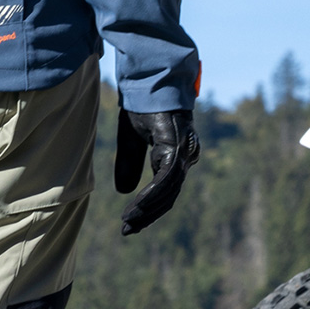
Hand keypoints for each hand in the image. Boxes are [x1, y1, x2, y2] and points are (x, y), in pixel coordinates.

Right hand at [114, 110, 199, 235]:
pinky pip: (165, 179)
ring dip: (147, 210)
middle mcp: (186, 155)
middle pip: (170, 196)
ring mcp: (184, 151)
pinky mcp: (176, 146)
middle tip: (127, 231)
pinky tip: (135, 207)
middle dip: (148, 216)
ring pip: (169, 191)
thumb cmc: (141, 103)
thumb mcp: (130, 139)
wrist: (148, 77)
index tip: (130, 224)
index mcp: (178, 154)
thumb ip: (130, 164)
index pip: (167, 191)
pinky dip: (150, 195)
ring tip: (128, 222)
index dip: (149, 209)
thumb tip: (124, 191)